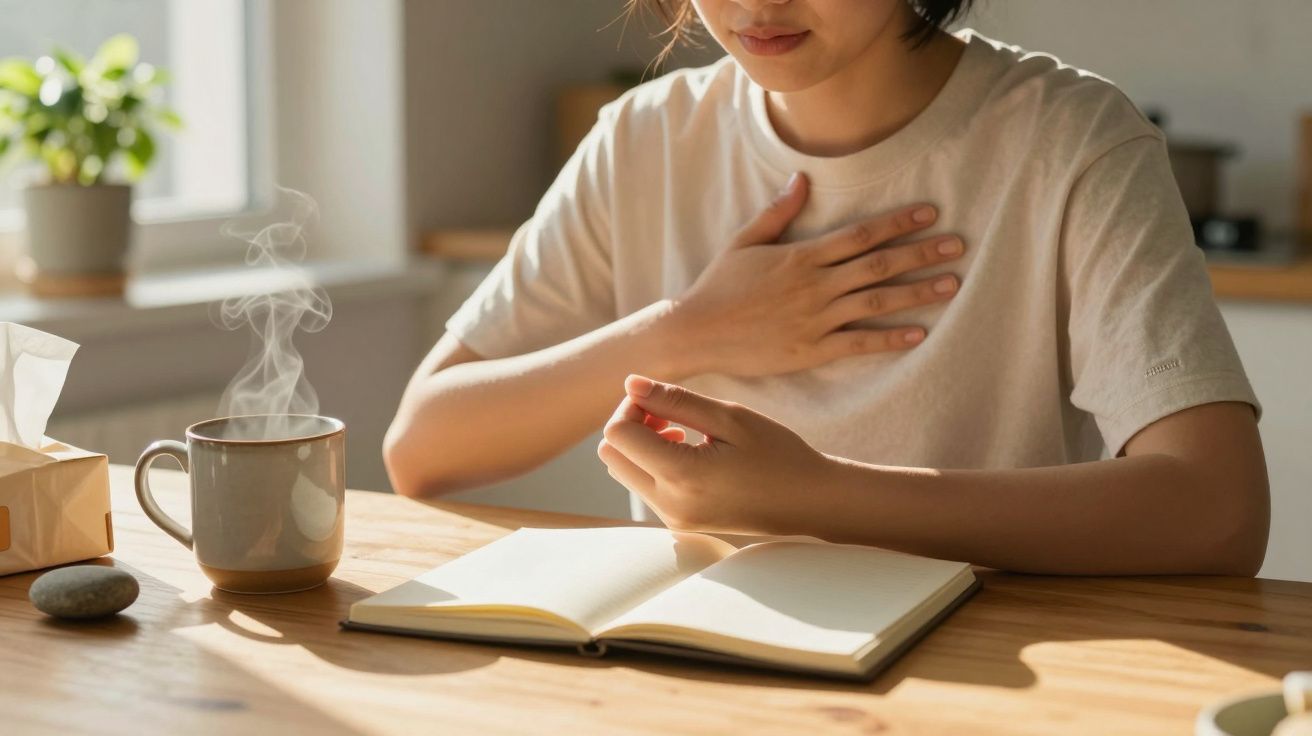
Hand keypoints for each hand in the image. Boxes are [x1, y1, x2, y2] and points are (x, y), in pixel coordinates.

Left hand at [597, 374, 831, 534]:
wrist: (811, 503)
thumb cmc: (778, 454)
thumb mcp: (730, 417)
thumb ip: (675, 400)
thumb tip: (630, 384)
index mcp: (681, 476)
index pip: (618, 434)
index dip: (632, 407)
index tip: (664, 399)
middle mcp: (669, 505)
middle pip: (612, 455)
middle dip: (631, 425)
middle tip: (671, 414)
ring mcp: (673, 519)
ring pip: (624, 471)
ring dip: (641, 445)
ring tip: (683, 433)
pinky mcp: (680, 523)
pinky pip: (645, 487)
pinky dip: (654, 464)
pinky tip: (690, 453)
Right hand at [667, 172, 964, 376]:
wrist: (696, 332)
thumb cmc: (719, 285)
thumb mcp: (744, 241)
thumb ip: (778, 211)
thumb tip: (802, 178)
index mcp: (802, 256)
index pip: (861, 234)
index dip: (898, 222)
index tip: (930, 213)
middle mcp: (815, 285)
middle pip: (879, 265)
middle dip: (921, 254)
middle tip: (958, 245)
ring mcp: (815, 319)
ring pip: (876, 303)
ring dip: (917, 293)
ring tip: (952, 284)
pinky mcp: (811, 350)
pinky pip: (858, 344)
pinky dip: (890, 339)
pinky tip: (919, 334)